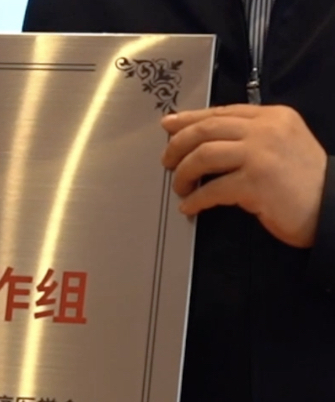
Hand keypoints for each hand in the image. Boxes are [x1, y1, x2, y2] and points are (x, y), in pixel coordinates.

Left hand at [162, 104, 328, 247]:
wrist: (333, 206)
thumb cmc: (304, 181)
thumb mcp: (282, 144)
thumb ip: (251, 135)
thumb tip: (204, 137)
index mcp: (272, 116)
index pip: (221, 112)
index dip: (189, 119)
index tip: (169, 126)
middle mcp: (266, 130)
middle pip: (206, 130)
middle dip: (178, 145)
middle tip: (166, 160)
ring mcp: (261, 155)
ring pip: (203, 155)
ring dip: (182, 173)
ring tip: (179, 186)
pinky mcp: (256, 183)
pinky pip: (212, 188)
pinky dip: (195, 199)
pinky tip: (190, 207)